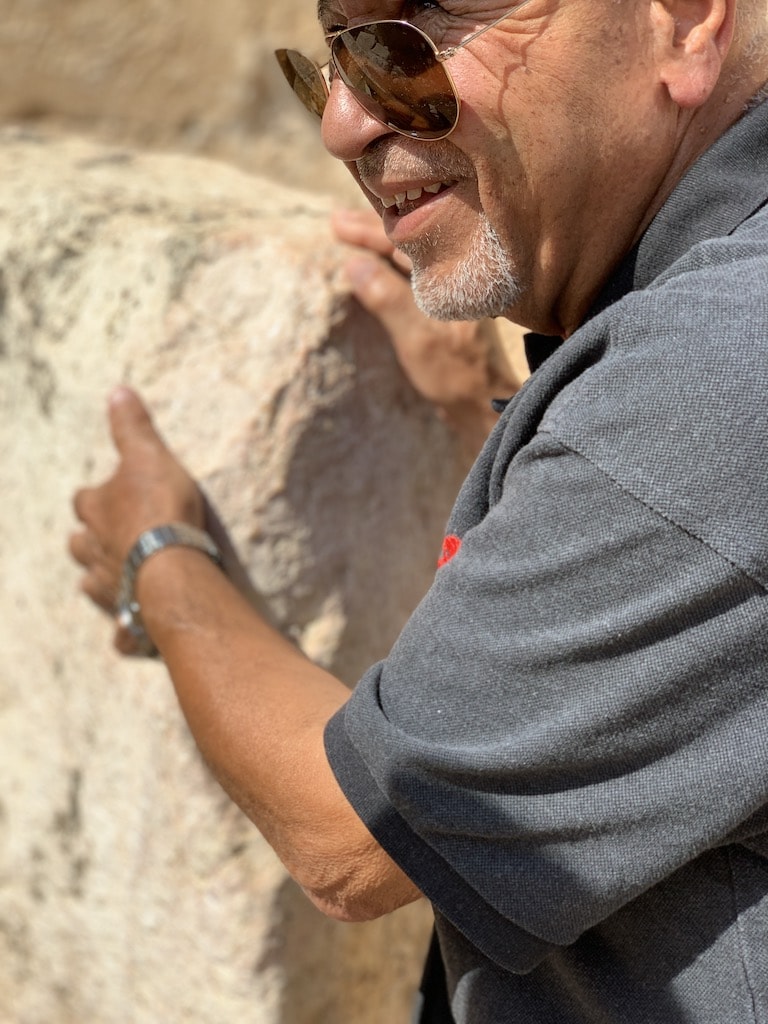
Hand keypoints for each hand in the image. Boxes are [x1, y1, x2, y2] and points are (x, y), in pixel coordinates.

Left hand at [69, 387, 204, 651]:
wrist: (173, 568)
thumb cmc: (160, 509)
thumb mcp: (150, 455)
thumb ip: (132, 427)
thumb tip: (118, 390)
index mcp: (95, 511)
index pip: (84, 499)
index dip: (95, 497)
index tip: (108, 495)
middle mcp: (92, 551)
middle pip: (79, 545)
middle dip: (90, 542)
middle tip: (112, 539)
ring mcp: (107, 588)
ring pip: (93, 586)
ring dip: (103, 582)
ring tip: (121, 580)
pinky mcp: (127, 620)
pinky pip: (122, 633)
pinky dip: (127, 632)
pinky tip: (136, 633)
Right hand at [331, 208, 528, 456]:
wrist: (486, 405)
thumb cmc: (456, 374)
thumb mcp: (417, 338)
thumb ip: (387, 299)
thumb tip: (353, 264)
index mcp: (455, 275)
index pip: (407, 240)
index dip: (369, 229)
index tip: (337, 223)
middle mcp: (458, 275)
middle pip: (410, 242)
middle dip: (372, 231)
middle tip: (335, 222)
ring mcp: (454, 290)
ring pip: (413, 256)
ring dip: (381, 246)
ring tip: (350, 235)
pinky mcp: (450, 306)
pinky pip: (416, 273)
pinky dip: (393, 265)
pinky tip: (376, 265)